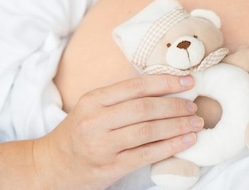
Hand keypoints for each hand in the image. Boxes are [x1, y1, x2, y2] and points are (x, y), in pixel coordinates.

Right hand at [33, 74, 203, 188]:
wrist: (52, 164)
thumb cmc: (79, 132)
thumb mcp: (91, 107)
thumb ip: (120, 98)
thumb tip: (163, 87)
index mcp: (93, 99)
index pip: (135, 86)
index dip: (165, 82)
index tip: (188, 81)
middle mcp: (95, 120)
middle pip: (144, 108)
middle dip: (175, 106)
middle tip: (194, 105)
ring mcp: (102, 145)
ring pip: (147, 131)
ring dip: (177, 126)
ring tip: (196, 123)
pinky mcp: (109, 167)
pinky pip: (145, 155)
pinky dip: (169, 147)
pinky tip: (186, 142)